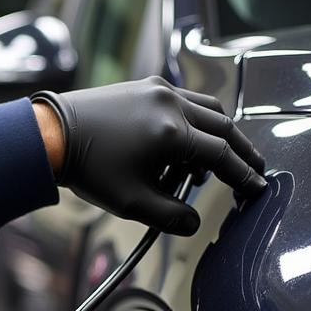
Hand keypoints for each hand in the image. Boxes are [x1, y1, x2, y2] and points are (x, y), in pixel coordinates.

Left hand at [32, 76, 266, 235]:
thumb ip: (168, 216)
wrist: (53, 135)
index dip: (242, 175)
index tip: (257, 187)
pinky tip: (183, 144)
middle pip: (223, 127)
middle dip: (241, 151)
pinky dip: (194, 120)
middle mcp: (171, 104)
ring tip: (208, 166)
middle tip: (253, 169)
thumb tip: (193, 225)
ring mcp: (159, 89)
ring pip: (207, 109)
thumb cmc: (88, 170)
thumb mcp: (130, 202)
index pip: (221, 155)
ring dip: (216, 135)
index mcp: (171, 133)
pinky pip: (184, 100)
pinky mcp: (146, 85)